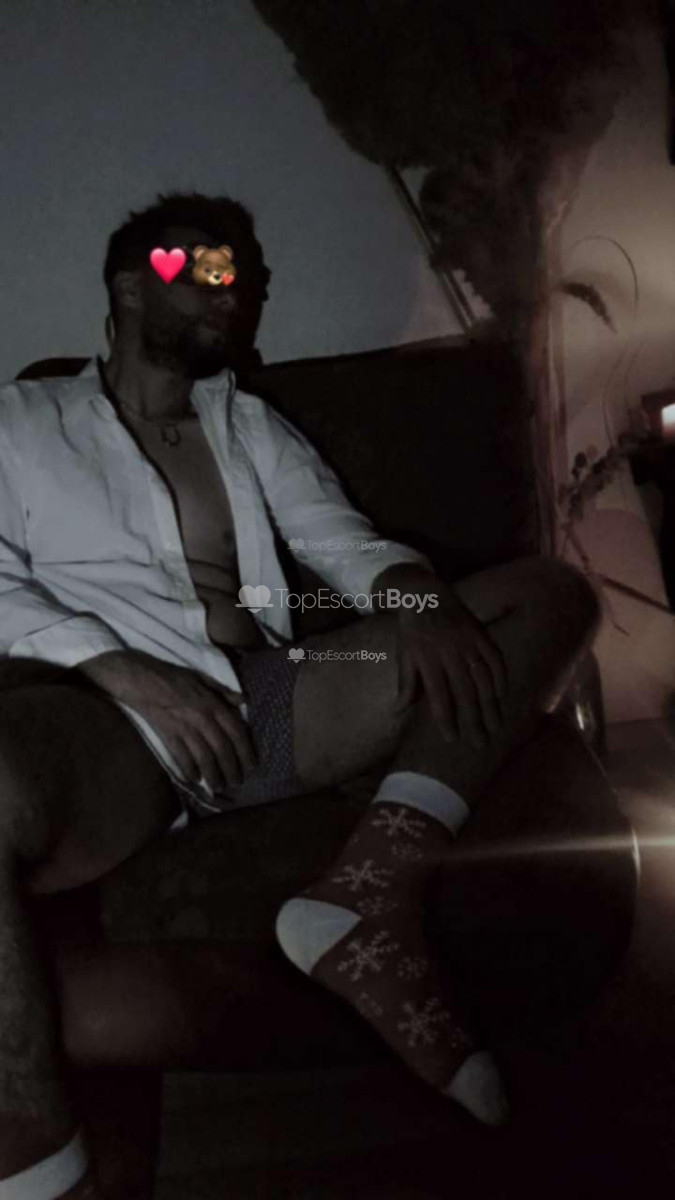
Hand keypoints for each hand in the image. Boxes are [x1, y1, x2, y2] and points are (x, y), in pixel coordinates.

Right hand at [78, 649, 256, 790]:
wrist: (141, 678)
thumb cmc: (173, 676)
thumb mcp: (202, 677)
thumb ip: (223, 692)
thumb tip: (243, 701)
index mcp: (213, 704)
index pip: (236, 731)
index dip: (246, 751)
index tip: (251, 766)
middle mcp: (202, 718)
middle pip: (222, 749)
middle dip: (232, 769)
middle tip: (237, 783)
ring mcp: (184, 727)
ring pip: (204, 757)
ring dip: (213, 775)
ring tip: (218, 786)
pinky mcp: (167, 734)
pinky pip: (181, 757)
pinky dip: (189, 770)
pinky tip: (194, 779)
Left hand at [395, 586, 508, 747]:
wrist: (426, 594)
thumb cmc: (412, 630)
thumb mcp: (403, 654)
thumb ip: (405, 683)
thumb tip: (398, 711)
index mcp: (427, 659)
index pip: (439, 696)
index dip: (446, 719)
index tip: (453, 739)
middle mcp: (449, 652)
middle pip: (465, 692)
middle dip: (474, 720)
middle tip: (481, 743)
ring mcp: (467, 642)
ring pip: (483, 678)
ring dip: (491, 704)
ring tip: (495, 726)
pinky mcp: (480, 634)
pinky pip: (495, 658)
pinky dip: (501, 676)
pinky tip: (502, 695)